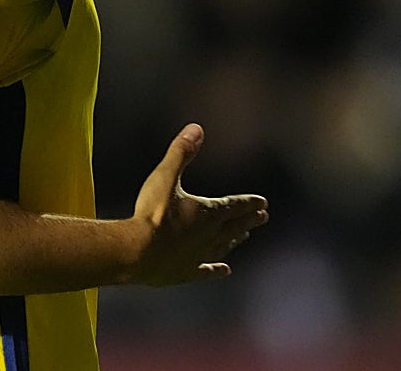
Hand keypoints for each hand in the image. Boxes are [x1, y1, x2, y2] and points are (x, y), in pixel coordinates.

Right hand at [128, 124, 268, 285]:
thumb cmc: (152, 213)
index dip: (249, 202)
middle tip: (262, 218)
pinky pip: (207, 270)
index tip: (263, 203)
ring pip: (223, 247)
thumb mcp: (165, 177)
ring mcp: (199, 256)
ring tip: (242, 236)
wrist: (137, 252)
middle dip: (248, 220)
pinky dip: (216, 270)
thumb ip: (181, 153)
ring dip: (234, 240)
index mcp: (207, 213)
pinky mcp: (186, 272)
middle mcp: (209, 235)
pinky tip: (224, 271)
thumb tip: (196, 129)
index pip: (234, 205)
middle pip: (234, 226)